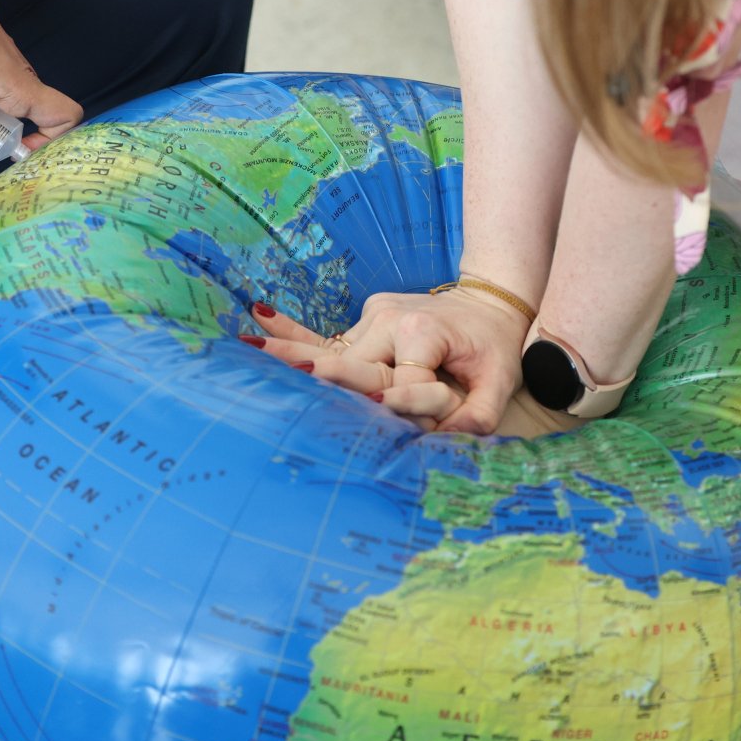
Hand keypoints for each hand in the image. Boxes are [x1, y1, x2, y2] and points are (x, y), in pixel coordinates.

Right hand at [243, 289, 530, 433]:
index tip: (399, 408)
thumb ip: (475, 414)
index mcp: (421, 332)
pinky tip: (261, 316)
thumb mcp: (498, 382)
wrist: (491, 299)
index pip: (398, 383)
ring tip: (243, 348)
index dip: (407, 406)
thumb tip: (446, 441)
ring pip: (339, 358)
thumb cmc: (494, 347)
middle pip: (351, 367)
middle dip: (321, 379)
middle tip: (255, 363)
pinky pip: (329, 338)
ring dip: (303, 365)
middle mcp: (388, 319)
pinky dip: (293, 334)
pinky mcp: (365, 320)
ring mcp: (373, 316)